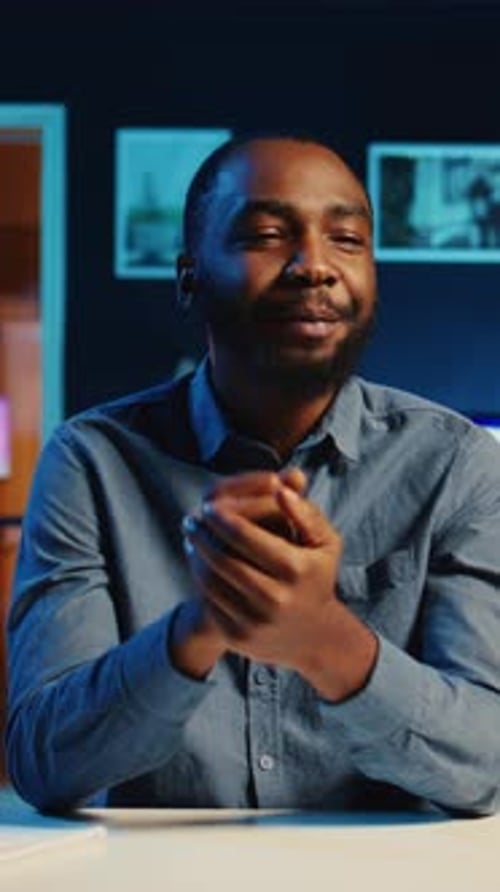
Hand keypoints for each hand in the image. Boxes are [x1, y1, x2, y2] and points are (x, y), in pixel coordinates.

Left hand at [183, 471, 377, 700]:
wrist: (314, 636)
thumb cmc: (316, 578)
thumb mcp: (326, 543)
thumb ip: (306, 513)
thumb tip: (281, 489)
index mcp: (296, 569)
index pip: (245, 536)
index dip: (222, 518)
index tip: (209, 505)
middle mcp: (275, 598)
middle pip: (222, 558)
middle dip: (202, 534)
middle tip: (192, 519)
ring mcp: (255, 621)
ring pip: (210, 580)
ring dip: (195, 554)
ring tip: (192, 537)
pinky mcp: (237, 637)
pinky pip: (208, 601)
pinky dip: (199, 577)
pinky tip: (198, 561)